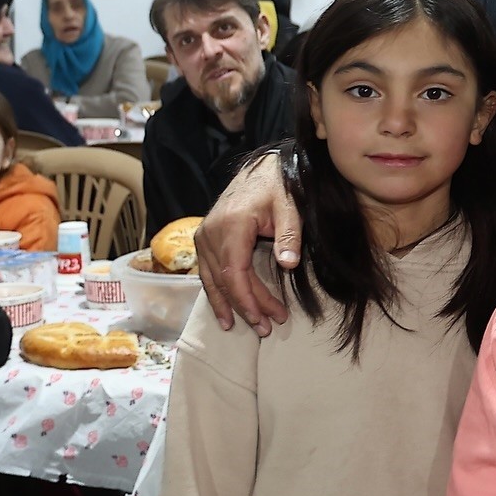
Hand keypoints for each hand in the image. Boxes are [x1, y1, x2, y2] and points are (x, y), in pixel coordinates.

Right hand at [194, 154, 302, 335]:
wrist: (264, 168)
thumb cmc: (279, 186)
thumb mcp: (291, 207)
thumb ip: (290, 236)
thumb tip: (288, 264)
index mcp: (231, 225)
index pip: (235, 273)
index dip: (248, 299)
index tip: (266, 318)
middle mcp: (211, 232)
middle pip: (224, 280)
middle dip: (244, 306)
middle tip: (266, 327)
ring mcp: (204, 235)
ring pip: (212, 278)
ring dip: (227, 304)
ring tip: (239, 327)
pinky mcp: (205, 237)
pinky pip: (208, 271)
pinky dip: (217, 291)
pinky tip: (225, 310)